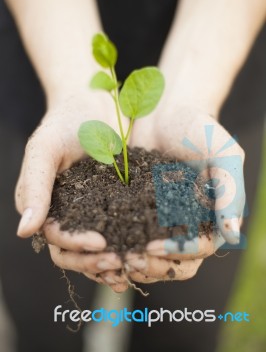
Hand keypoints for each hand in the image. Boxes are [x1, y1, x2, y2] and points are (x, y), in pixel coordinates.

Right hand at [15, 90, 127, 290]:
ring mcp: (95, 210)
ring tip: (138, 265)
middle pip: (78, 252)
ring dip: (117, 260)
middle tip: (121, 262)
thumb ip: (35, 187)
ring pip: (102, 248)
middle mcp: (70, 214)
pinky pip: (125, 229)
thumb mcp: (45, 149)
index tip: (100, 244)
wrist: (95, 102)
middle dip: (97, 262)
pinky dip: (133, 243)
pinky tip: (149, 250)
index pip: (58, 239)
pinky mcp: (120, 202)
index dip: (77, 246)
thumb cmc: (64, 122)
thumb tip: (24, 231)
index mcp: (48, 206)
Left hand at [126, 103, 244, 282]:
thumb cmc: (199, 129)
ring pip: (147, 257)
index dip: (176, 252)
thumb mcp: (222, 153)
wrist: (165, 111)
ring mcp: (156, 221)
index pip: (196, 250)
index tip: (152, 247)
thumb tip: (232, 234)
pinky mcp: (132, 211)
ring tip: (111, 257)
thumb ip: (230, 191)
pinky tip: (98, 243)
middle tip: (128, 260)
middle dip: (151, 266)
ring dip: (130, 262)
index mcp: (208, 219)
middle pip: (172, 263)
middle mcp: (183, 226)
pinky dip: (114, 245)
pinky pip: (124, 235)